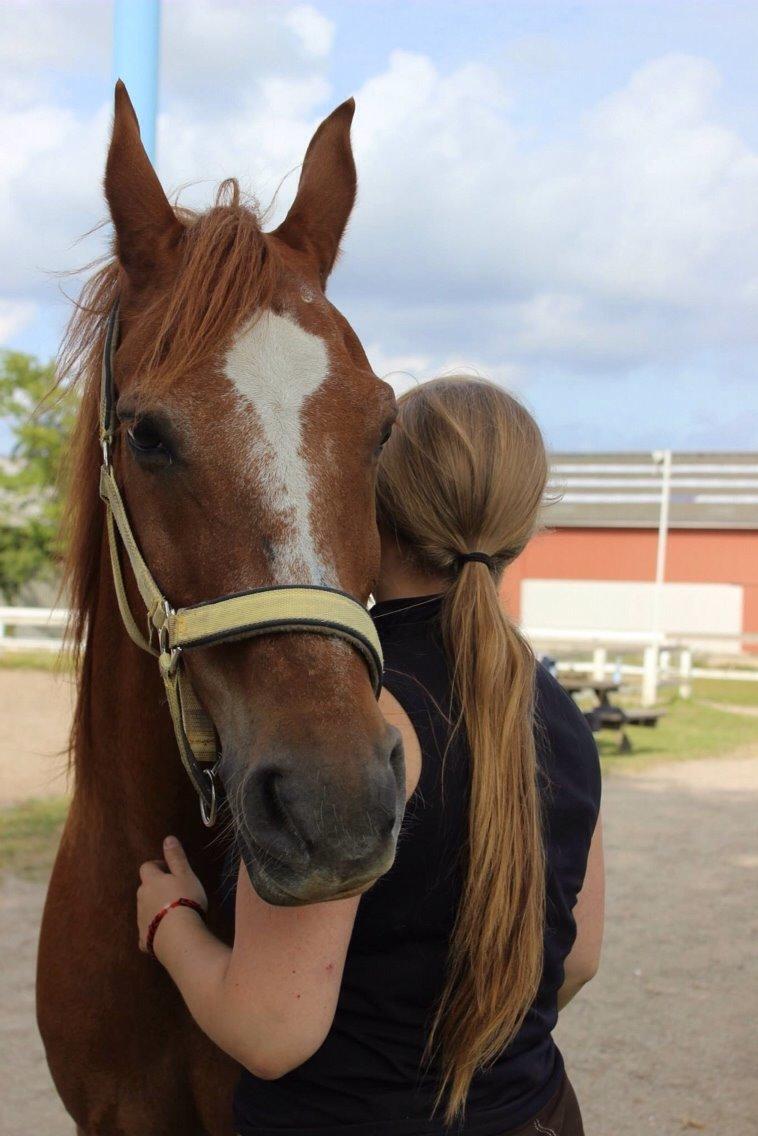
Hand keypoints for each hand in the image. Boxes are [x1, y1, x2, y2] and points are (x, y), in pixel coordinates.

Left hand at [137, 836, 207, 954]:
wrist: (178, 935)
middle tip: (175, 892)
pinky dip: (155, 928)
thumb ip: (176, 857)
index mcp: (151, 881)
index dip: (157, 867)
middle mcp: (142, 898)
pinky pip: (147, 930)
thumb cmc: (185, 899)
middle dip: (157, 887)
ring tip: (174, 912)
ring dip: (156, 907)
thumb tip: (167, 838)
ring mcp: (141, 918)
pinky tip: (167, 932)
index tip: (170, 871)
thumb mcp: (186, 874)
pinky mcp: (143, 938)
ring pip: (146, 908)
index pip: (147, 867)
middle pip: (145, 888)